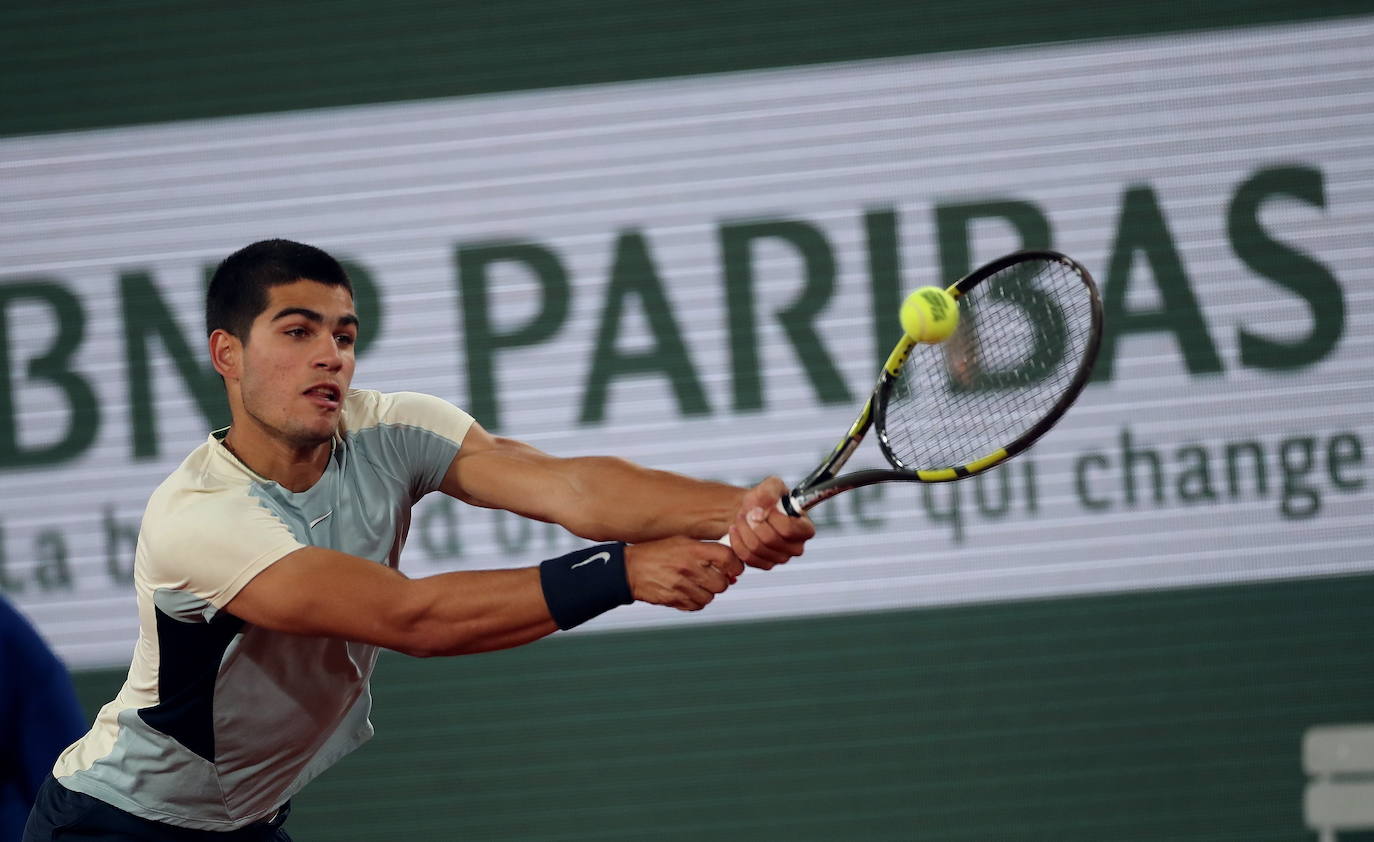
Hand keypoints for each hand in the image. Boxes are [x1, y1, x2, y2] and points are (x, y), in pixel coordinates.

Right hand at [625, 537, 744, 611]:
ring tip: (694, 583)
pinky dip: (695, 601)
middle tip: (709, 576)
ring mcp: (682, 585)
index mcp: (693, 549)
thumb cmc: (658, 552)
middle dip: (720, 581)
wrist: (630, 569)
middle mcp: (689, 567)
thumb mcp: (683, 542)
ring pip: (711, 597)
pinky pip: (697, 606)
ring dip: (706, 592)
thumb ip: (708, 552)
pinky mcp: (674, 600)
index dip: (735, 565)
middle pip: (723, 583)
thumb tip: (734, 572)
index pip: (729, 559)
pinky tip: (686, 591)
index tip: (733, 568)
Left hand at [727, 476, 814, 569]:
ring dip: (743, 530)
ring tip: (741, 518)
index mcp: (805, 528)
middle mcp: (797, 547)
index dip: (770, 518)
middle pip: (770, 540)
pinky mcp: (766, 565)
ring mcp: (782, 558)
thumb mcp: (771, 486)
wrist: (754, 511)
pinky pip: (747, 557)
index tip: (761, 507)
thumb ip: (769, 492)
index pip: (788, 529)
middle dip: (753, 523)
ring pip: (756, 548)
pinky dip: (737, 542)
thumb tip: (762, 510)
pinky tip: (736, 530)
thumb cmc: (766, 499)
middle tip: (747, 511)